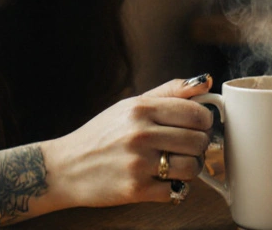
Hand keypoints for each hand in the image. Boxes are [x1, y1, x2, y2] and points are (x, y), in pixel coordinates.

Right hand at [46, 74, 214, 207]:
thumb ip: (170, 92)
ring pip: (192, 167)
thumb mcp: (131, 105)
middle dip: (198, 146)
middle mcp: (141, 134)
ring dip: (190, 169)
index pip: (196, 113)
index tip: (198, 127)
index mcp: (141, 109)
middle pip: (198, 141)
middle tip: (186, 148)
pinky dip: (174, 188)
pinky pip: (176, 190)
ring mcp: (139, 163)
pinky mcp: (136, 189)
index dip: (205, 122)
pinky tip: (162, 180)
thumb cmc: (101, 134)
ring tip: (175, 165)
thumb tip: (205, 81)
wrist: (66, 167)